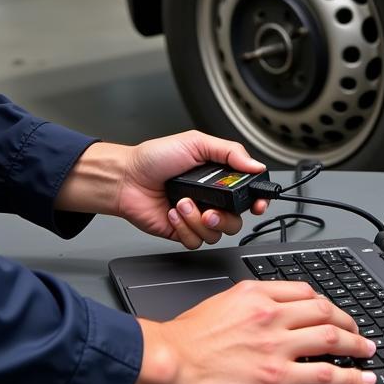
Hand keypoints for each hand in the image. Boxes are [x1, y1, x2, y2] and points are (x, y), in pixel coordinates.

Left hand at [120, 131, 268, 247]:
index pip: (247, 193)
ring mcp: (197, 216)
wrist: (127, 178)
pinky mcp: (182, 232)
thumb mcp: (196, 143)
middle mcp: (211, 198)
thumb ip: (230, 152)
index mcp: (219, 177)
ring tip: (183, 203)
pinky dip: (184, 227)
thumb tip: (256, 165)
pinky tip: (173, 212)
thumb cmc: (155, 158)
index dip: (257, 202)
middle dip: (224, 217)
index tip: (257, 205)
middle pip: (236, 220)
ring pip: (216, 233)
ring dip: (198, 219)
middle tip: (211, 210)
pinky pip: (196, 241)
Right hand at [129, 280, 377, 383]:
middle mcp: (272, 314)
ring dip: (357, 345)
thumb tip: (272, 307)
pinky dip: (351, 377)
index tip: (333, 312)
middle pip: (324, 311)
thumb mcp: (222, 300)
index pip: (305, 292)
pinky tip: (363, 380)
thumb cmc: (188, 337)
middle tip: (358, 331)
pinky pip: (326, 374)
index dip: (326, 303)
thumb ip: (251, 300)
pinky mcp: (278, 376)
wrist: (172, 361)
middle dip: (348, 321)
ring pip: (332, 338)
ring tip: (368, 351)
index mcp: (258, 294)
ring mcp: (278, 345)